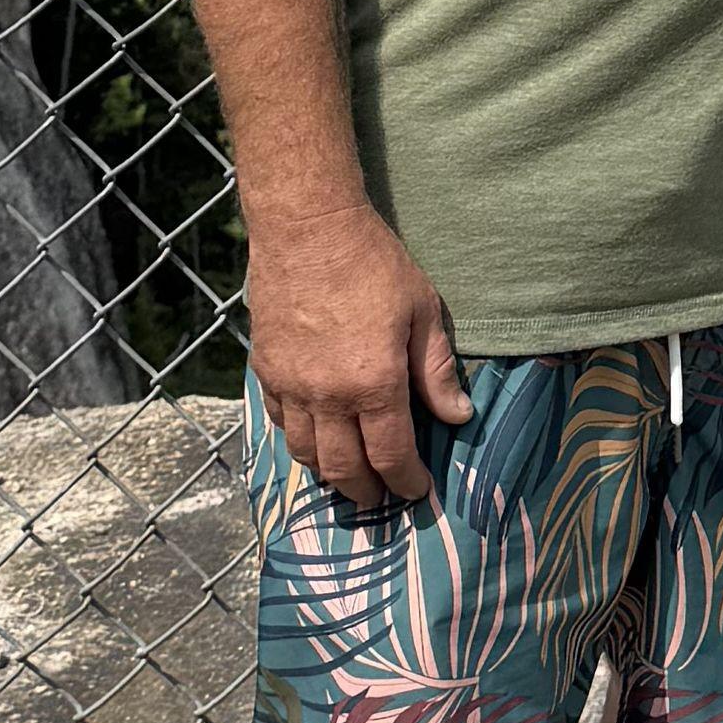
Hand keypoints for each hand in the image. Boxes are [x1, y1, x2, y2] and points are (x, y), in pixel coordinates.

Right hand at [247, 198, 467, 507]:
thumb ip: (436, 371)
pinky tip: (314, 437)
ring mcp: (291, 385)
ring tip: (348, 476)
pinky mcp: (265, 370)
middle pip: (344, 468)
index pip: (391, 455)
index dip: (406, 480)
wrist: (307, 227)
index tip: (417, 490)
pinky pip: (279, 422)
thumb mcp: (422, 310)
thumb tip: (457, 416)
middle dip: (366, 491)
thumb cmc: (373, 262)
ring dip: (329, 472)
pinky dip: (299, 439)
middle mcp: (328, 396)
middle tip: (381, 496)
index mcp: (374, 384)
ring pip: (305, 453)